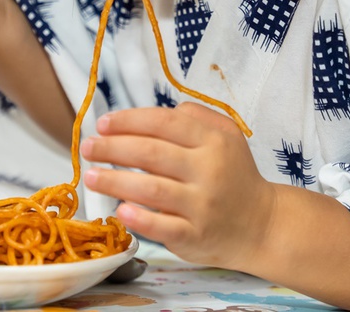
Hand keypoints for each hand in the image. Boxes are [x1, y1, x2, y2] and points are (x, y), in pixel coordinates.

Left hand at [81, 103, 274, 269]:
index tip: (103, 124)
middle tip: (88, 147)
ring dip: (115, 180)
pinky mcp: (195, 236)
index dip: (129, 121)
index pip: (164, 123)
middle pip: (152, 153)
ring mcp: (202, 206)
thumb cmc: (234, 175)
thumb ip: (196, 116)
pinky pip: (162, 227)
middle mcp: (209, 171)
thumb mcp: (227, 136)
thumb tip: (158, 111)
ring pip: (151, 189)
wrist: (262, 225)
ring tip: (91, 177)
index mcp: (213, 142)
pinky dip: (138, 218)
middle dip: (113, 147)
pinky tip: (119, 209)